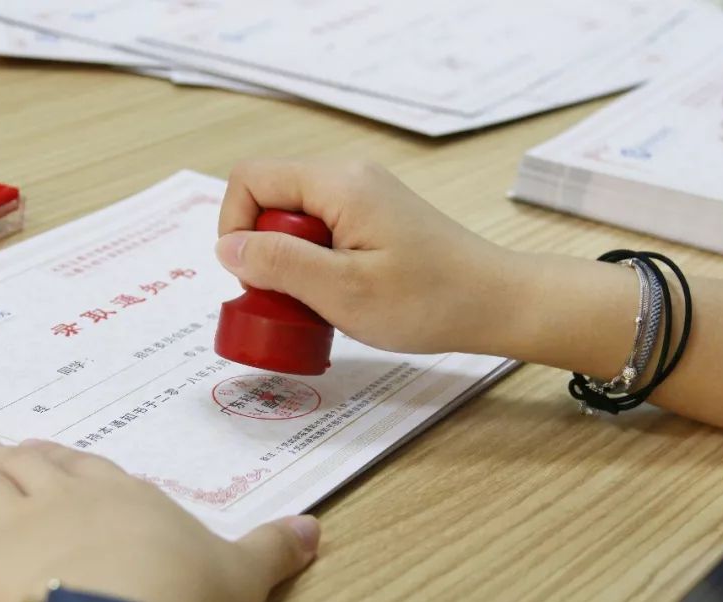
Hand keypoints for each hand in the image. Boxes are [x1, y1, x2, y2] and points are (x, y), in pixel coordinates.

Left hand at [0, 439, 319, 601]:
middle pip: (27, 466)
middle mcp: (65, 498)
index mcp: (123, 495)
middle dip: (4, 457)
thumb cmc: (182, 597)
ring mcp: (16, 528)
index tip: (45, 451)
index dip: (62, 458)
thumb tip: (314, 527)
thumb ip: (272, 548)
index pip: (86, 465)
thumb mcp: (240, 575)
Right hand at [216, 159, 517, 353]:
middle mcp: (348, 176)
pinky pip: (320, 231)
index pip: (250, 179)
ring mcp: (363, 194)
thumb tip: (226, 247)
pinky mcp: (373, 215)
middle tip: (293, 297)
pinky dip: (316, 264)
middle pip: (270, 198)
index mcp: (338, 183)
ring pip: (294, 220)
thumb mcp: (342, 291)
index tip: (255, 276)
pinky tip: (341, 295)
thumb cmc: (429, 300)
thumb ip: (278, 264)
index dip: (236, 226)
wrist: (495, 303)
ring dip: (292, 263)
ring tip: (321, 301)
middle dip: (266, 250)